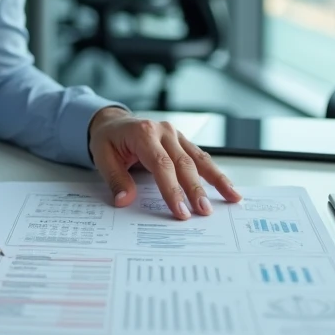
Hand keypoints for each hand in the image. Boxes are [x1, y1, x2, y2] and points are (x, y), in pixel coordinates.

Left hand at [88, 108, 240, 218]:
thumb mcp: (102, 157)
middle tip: (204, 211)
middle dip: (195, 189)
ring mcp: (175, 134)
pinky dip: (214, 172)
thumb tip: (124, 200)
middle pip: (183, 163)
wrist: (113, 122)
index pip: (161, 165)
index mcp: (143, 133)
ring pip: (199, 158)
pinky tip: (227, 185)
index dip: (172, 189)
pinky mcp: (182, 140)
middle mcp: (163, 131)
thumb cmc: (108, 139)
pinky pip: (200, 157)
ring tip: (232, 197)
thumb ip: (116, 179)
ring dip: (216, 179)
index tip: (180, 211)